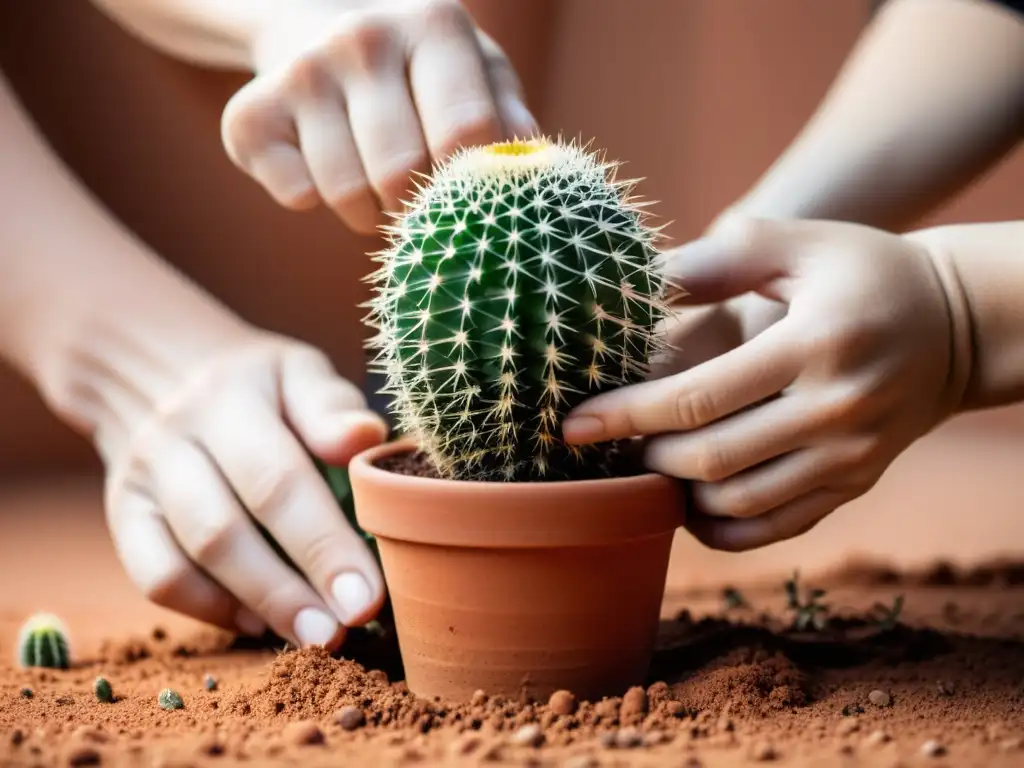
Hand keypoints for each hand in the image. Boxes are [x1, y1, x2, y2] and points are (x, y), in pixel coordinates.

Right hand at [98, 321, 388, 648]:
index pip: (278, 479)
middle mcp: (176, 436)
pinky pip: (155, 577)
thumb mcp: (298, 370)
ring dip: (256, 606)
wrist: (155, 367)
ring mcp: (141, 478)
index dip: (323, 545)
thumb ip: (331, 405)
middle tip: (345, 630)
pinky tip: (259, 620)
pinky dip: (208, 609)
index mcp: (231, 396)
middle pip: (226, 530)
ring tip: (316, 636)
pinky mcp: (124, 513)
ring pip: (188, 560)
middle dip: (290, 590)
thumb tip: (365, 439)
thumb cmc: (257, 382)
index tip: (367, 596)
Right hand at [222, 0, 536, 232]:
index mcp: (434, 25)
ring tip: (374, 182)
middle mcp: (362, 36)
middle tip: (417, 195)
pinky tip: (323, 166)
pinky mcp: (249, 114)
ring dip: (369, 212)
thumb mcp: (479, 77)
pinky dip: (316, 202)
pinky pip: (296, 196)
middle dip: (416, 206)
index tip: (468, 190)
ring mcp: (302, 72)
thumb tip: (524, 167)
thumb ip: (510, 120)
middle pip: (402, 174)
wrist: (319, 28)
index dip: (471, 185)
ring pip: (348, 195)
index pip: (467, 134)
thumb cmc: (425, 72)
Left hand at [563, 214, 964, 551]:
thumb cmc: (862, 271)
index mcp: (815, 345)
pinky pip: (773, 528)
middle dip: (645, 454)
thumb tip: (638, 288)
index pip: (696, 399)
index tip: (573, 423)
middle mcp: (837, 410)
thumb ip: (717, 260)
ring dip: (676, 490)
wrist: (956, 323)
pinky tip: (692, 496)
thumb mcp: (798, 243)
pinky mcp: (856, 485)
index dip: (624, 416)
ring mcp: (851, 457)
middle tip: (615, 434)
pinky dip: (719, 525)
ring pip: (736, 504)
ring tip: (652, 456)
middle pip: (708, 461)